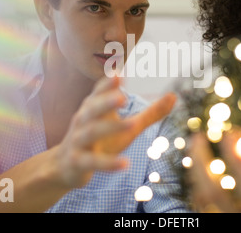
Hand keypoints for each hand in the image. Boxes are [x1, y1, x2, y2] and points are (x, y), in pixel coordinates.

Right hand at [52, 76, 175, 188]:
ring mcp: (78, 141)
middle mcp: (83, 120)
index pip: (99, 92)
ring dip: (110, 127)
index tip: (118, 73)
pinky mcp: (78, 162)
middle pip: (93, 108)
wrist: (66, 167)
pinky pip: (91, 161)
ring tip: (131, 124)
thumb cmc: (101, 141)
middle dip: (106, 101)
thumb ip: (150, 113)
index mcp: (94, 108)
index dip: (107, 83)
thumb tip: (174, 96)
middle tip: (122, 96)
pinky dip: (107, 163)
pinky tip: (125, 163)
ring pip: (91, 132)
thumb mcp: (127, 126)